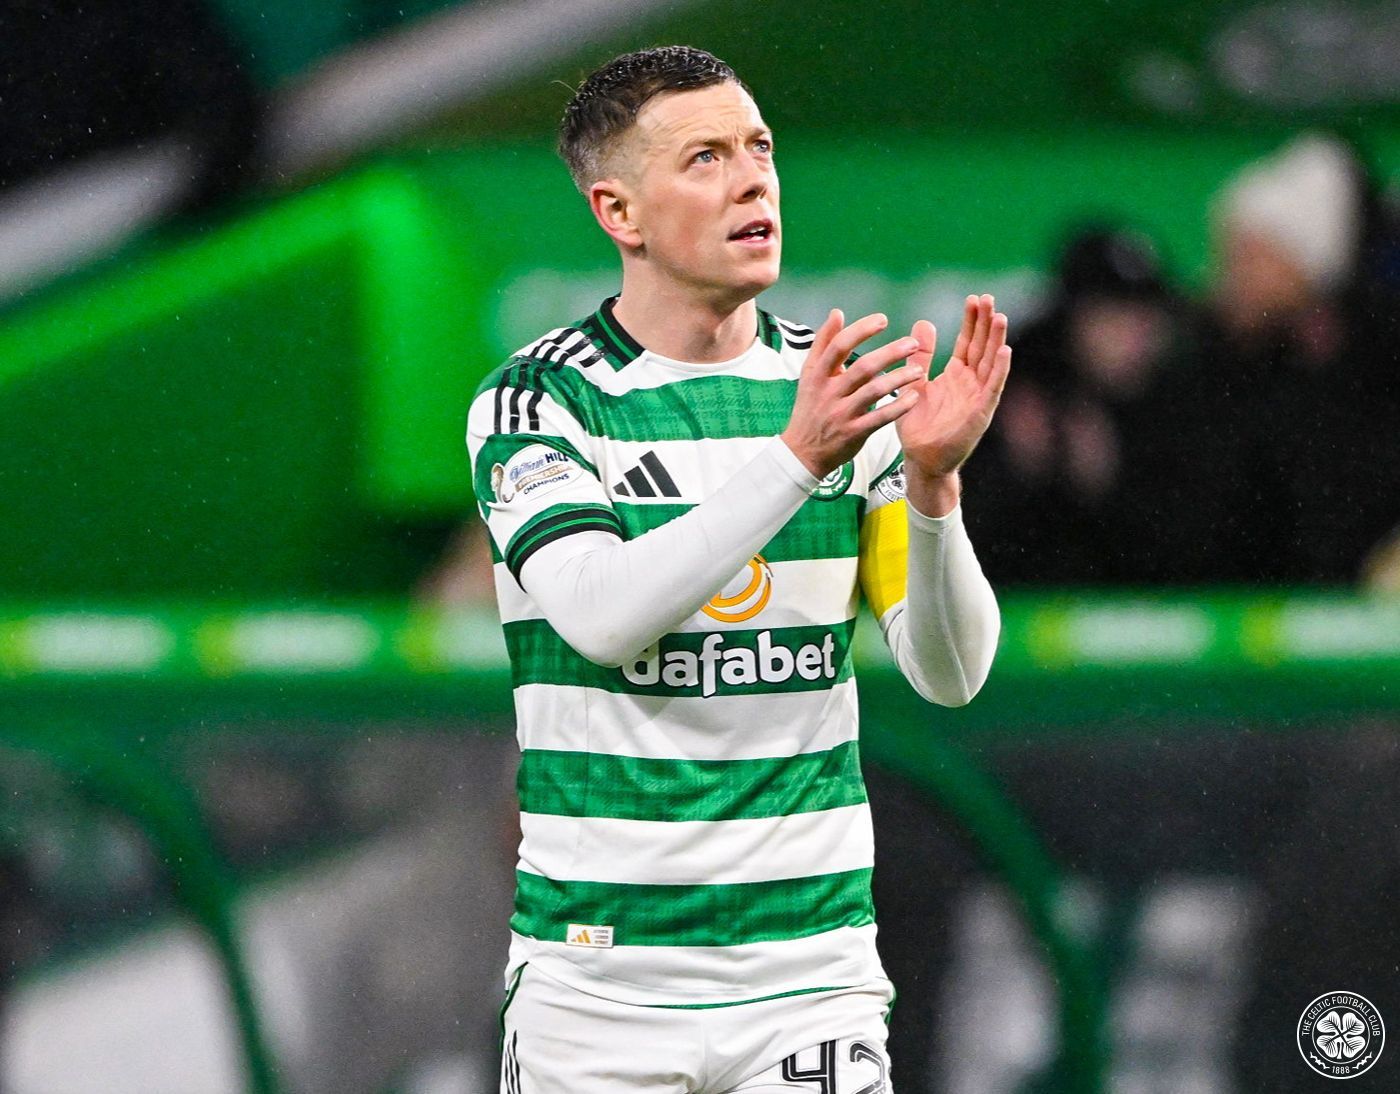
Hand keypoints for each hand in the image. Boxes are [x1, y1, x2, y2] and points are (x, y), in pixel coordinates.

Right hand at [780, 310, 924, 478]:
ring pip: (874, 391)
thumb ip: (823, 343)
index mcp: (817, 375)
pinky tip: (914, 398)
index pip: (838, 346)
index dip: (861, 330)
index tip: (883, 320)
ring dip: (899, 379)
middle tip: (912, 344)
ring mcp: (841, 414)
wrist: (802, 452)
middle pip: (862, 367)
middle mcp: (829, 392)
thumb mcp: (810, 375)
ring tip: (918, 371)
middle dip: (889, 353)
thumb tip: (837, 313)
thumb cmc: (811, 408)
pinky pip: (880, 418)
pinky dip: (898, 407)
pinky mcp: (853, 433)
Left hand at [896, 295, 1010, 511]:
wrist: (920, 459)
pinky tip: (1004, 351)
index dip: (972, 321)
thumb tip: (923, 323)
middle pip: (983, 347)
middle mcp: (971, 383)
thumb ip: (921, 356)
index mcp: (957, 375)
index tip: (974, 298)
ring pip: (990, 364)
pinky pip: (992, 388)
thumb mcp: (915, 383)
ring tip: (1000, 317)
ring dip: (996, 341)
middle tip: (989, 298)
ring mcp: (978, 397)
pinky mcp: (980, 413)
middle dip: (986, 323)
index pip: (968, 342)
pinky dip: (999, 370)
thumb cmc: (918, 426)